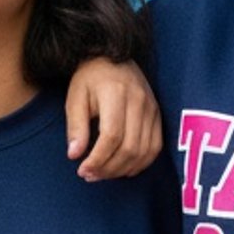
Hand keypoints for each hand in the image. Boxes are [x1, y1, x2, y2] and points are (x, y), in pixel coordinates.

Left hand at [65, 57, 161, 179]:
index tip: (82, 170)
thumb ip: (75, 126)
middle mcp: (139, 102)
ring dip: (123, 168)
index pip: (111, 136)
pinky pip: (156, 146)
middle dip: (109, 167)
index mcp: (116, 94)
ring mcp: (152, 109)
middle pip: (130, 147)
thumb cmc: (89, 78)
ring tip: (103, 174)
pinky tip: (123, 169)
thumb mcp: (75, 97)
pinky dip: (141, 163)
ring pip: (144, 150)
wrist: (112, 57)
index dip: (97, 158)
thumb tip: (74, 155)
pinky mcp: (158, 115)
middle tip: (90, 176)